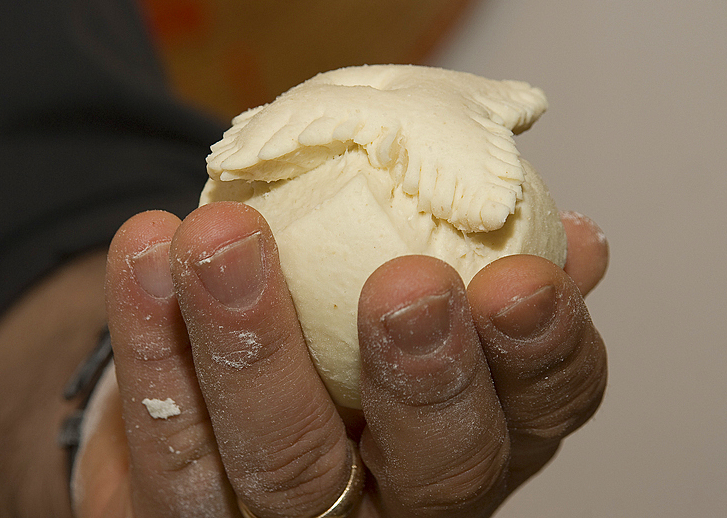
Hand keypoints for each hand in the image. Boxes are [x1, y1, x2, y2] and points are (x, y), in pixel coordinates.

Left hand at [75, 203, 607, 516]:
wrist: (222, 411)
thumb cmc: (349, 349)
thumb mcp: (439, 311)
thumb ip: (490, 271)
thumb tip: (577, 240)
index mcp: (485, 436)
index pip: (546, 409)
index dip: (545, 350)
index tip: (525, 275)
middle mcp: (405, 501)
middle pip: (438, 468)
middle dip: (428, 378)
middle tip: (410, 287)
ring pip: (287, 461)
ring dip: (255, 343)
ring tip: (226, 236)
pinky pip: (170, 440)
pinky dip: (152, 336)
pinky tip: (149, 249)